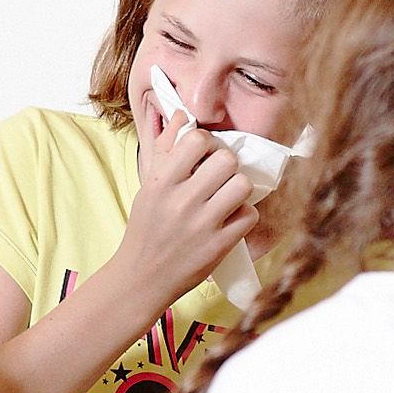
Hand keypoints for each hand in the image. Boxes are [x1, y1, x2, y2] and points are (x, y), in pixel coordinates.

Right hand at [111, 114, 256, 302]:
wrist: (143, 276)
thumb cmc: (146, 227)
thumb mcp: (148, 187)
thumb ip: (164, 149)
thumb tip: (182, 115)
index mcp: (161, 182)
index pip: (197, 140)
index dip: (207, 143)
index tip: (203, 155)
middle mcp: (182, 201)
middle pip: (227, 160)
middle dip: (227, 165)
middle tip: (219, 176)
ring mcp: (203, 225)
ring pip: (242, 185)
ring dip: (238, 188)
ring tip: (227, 196)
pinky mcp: (219, 246)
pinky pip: (249, 215)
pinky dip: (243, 215)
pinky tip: (230, 219)